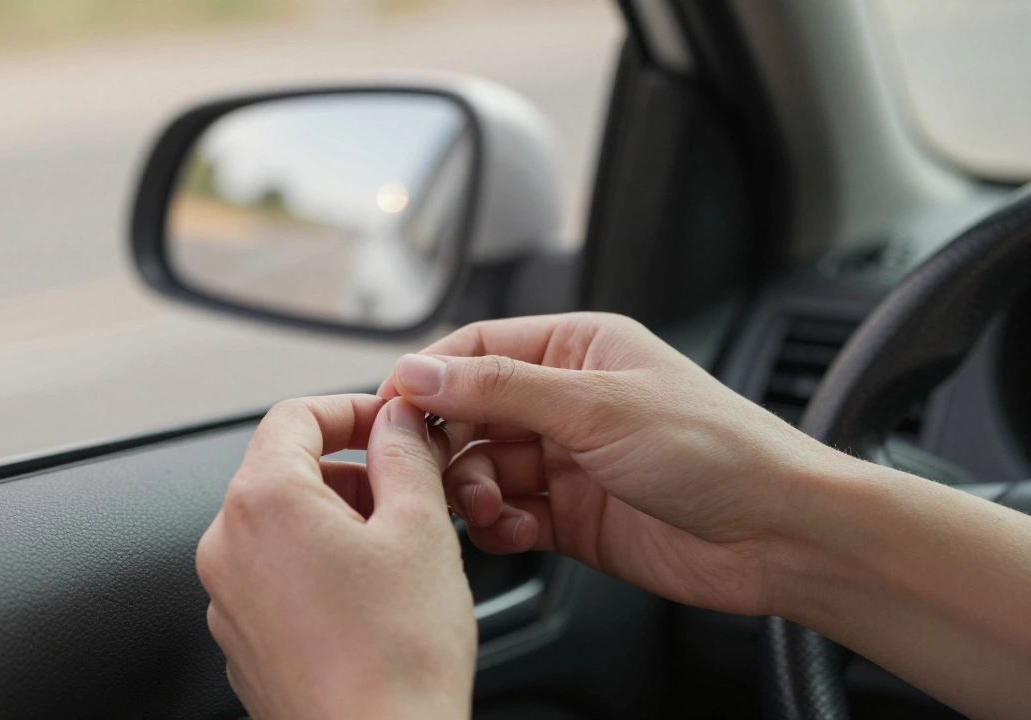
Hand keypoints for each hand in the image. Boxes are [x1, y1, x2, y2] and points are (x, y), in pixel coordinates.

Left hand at [196, 394, 473, 719]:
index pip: (295, 415)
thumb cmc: (398, 656)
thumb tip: (398, 418)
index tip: (393, 424)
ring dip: (338, 519)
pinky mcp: (241, 642)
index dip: (352, 409)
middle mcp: (228, 545)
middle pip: (284, 470)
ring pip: (281, 525)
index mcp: (263, 501)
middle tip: (410, 492)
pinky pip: (275, 576)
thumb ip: (404, 453)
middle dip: (351, 470)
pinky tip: (370, 598)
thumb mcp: (420, 527)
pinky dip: (318, 566)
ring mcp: (227, 598)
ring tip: (398, 552)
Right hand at [379, 312, 839, 615]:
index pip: (477, 349)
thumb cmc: (716, 449)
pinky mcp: (571, 516)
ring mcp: (569, 460)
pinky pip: (508, 515)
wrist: (777, 534)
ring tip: (490, 506)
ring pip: (482, 468)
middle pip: (470, 412)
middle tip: (431, 470)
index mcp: (578, 348)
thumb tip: (421, 370)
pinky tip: (517, 530)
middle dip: (447, 442)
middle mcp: (568, 400)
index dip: (428, 376)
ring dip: (472, 490)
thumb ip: (501, 387)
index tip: (390, 409)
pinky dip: (499, 526)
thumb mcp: (597, 405)